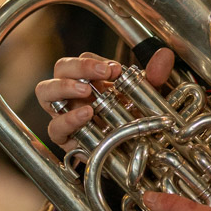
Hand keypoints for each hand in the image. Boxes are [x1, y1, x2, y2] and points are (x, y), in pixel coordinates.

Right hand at [35, 46, 175, 150]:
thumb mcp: (145, 97)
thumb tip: (164, 55)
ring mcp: (64, 113)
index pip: (83, 59)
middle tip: (99, 74)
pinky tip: (85, 115)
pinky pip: (54, 127)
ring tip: (85, 90)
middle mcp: (72, 92)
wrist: (128, 155)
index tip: (115, 70)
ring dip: (63, 87)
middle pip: (61, 67)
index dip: (95, 60)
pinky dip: (67, 120)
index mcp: (90, 78)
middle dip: (78, 67)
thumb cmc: (131, 119)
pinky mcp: (64, 138)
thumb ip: (154, 76)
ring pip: (45, 91)